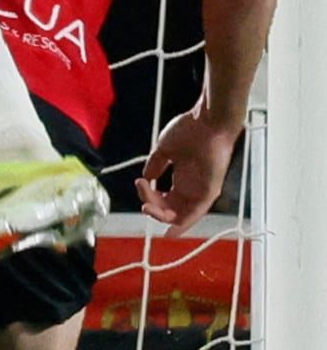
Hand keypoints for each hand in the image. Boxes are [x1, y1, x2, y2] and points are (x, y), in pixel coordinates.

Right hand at [140, 101, 243, 225]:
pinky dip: (183, 224)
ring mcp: (201, 190)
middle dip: (151, 206)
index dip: (152, 203)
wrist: (208, 121)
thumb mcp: (165, 150)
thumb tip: (146, 178)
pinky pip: (195, 213)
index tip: (140, 190)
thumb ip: (155, 165)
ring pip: (180, 215)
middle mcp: (192, 187)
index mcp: (183, 178)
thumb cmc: (190, 130)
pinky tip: (170, 227)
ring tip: (146, 206)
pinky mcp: (209, 190)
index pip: (166, 200)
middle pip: (169, 209)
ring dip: (161, 215)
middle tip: (141, 192)